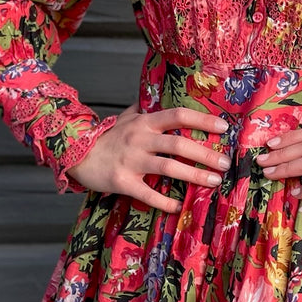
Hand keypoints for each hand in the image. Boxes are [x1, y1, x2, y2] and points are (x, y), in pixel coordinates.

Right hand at [66, 104, 231, 211]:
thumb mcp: (126, 117)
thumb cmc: (107, 137)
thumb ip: (146, 108)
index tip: (224, 127)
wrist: (76, 154)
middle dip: (205, 153)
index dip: (202, 119)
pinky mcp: (122, 182)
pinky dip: (165, 201)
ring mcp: (131, 161)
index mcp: (145, 122)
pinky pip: (148, 194)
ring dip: (194, 176)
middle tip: (225, 163)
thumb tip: (161, 95)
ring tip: (214, 182)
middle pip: (178, 144)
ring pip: (169, 168)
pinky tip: (179, 206)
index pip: (178, 116)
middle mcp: (140, 139)